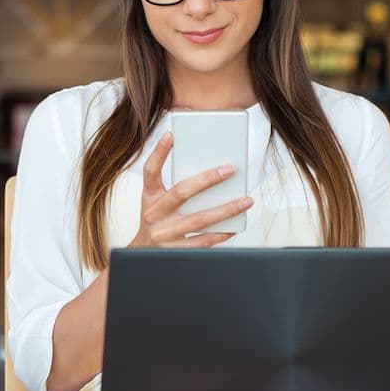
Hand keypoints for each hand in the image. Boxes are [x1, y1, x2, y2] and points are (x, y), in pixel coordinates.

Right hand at [128, 132, 252, 248]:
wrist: (143, 255)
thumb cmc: (157, 221)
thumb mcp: (155, 201)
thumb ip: (173, 186)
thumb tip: (209, 171)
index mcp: (149, 197)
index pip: (150, 171)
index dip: (158, 153)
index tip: (171, 135)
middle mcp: (155, 214)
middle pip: (181, 192)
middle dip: (208, 179)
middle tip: (230, 169)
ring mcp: (166, 233)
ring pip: (200, 219)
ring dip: (226, 209)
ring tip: (246, 200)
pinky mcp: (177, 250)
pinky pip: (204, 241)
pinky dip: (222, 233)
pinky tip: (235, 226)